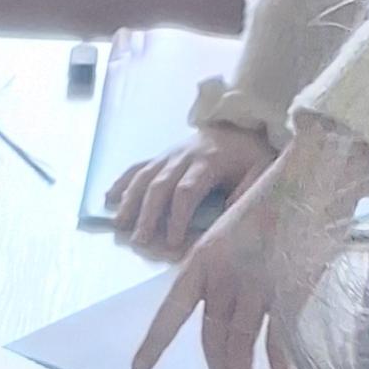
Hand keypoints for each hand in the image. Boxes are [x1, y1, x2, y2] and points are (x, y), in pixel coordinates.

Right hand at [107, 118, 275, 260]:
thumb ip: (247, 193)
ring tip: (120, 226)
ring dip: (130, 201)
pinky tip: (109, 199)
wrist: (240, 126)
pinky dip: (122, 182)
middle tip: (141, 241)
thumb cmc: (250, 156)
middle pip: (160, 185)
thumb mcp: (260, 171)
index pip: (187, 191)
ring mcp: (170, 154)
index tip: (173, 243)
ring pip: (144, 176)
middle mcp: (184, 155)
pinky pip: (138, 167)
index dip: (177, 217)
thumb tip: (227, 219)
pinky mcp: (162, 155)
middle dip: (148, 214)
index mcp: (209, 161)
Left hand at [136, 114, 368, 368]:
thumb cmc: (271, 205)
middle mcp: (225, 275)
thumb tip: (219, 312)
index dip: (156, 341)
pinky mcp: (286, 292)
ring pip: (242, 340)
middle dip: (216, 361)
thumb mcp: (231, 235)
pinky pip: (277, 339)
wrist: (312, 178)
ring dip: (242, 366)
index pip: (174, 308)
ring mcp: (256, 285)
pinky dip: (277, 365)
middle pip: (213, 331)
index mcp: (203, 258)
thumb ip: (221, 272)